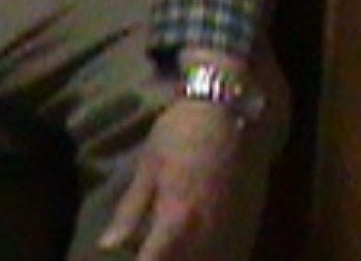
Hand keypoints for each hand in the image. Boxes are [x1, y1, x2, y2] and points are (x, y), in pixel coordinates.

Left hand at [98, 98, 242, 258]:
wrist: (234, 115)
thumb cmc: (181, 135)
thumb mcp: (147, 167)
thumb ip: (131, 210)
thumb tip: (107, 245)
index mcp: (177, 216)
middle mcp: (208, 233)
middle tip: (152, 249)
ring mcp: (234, 233)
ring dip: (191, 259)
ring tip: (172, 248)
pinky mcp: (252, 229)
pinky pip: (234, 257)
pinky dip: (215, 258)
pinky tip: (200, 250)